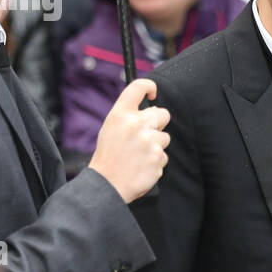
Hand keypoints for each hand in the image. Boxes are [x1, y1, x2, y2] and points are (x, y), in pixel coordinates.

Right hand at [87, 78, 170, 202]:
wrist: (106, 185)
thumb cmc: (108, 156)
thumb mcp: (111, 129)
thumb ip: (129, 117)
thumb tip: (153, 109)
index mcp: (120, 114)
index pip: (138, 87)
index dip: (149, 86)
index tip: (153, 93)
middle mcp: (136, 124)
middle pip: (163, 113)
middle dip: (157, 124)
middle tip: (144, 137)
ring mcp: (149, 141)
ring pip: (165, 137)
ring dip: (156, 145)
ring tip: (138, 155)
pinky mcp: (158, 157)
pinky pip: (164, 155)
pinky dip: (155, 161)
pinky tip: (141, 166)